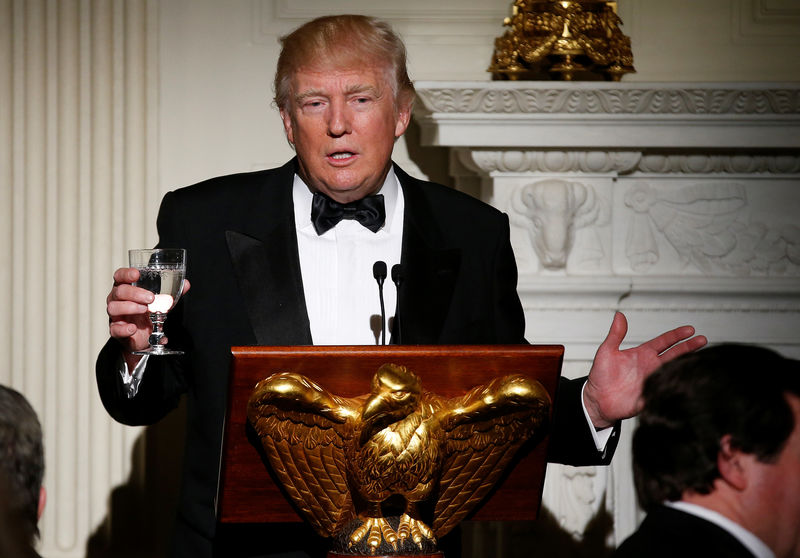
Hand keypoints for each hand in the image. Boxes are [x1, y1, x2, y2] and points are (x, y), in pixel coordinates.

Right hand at [106, 267, 190, 365]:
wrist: (144, 338)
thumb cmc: (148, 315)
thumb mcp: (160, 303)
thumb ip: (171, 293)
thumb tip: (186, 284)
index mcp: (126, 289)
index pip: (120, 277)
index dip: (126, 274)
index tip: (136, 274)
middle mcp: (117, 300)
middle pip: (119, 291)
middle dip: (134, 293)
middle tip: (151, 298)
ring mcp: (115, 315)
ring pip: (113, 307)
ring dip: (129, 307)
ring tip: (145, 310)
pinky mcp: (116, 330)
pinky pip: (114, 329)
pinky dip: (123, 328)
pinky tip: (133, 328)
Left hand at [583, 311, 706, 428]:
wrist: (597, 400)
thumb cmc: (601, 376)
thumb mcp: (607, 351)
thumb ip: (615, 334)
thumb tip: (619, 314)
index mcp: (643, 354)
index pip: (664, 342)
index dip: (677, 336)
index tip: (691, 329)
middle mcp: (651, 366)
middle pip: (675, 354)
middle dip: (690, 347)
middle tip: (704, 340)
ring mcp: (653, 381)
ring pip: (676, 370)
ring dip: (688, 364)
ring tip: (704, 358)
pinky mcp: (653, 396)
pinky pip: (669, 390)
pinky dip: (679, 385)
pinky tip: (690, 381)